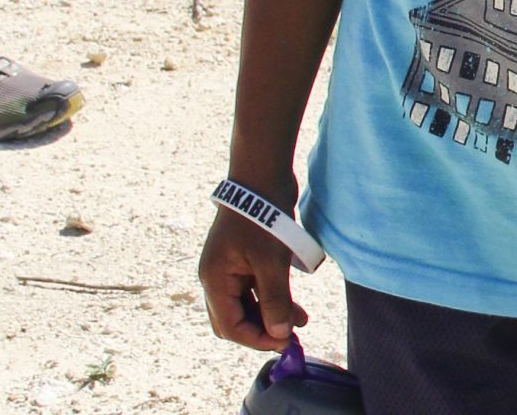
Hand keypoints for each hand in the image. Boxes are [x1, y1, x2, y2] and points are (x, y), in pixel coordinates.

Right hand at [199, 205, 307, 351]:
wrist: (263, 175)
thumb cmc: (263, 217)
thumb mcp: (270, 262)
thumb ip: (275, 300)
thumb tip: (280, 333)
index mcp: (215, 281)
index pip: (230, 326)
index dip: (257, 338)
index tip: (285, 342)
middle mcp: (218, 277)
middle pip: (235, 319)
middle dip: (262, 330)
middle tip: (290, 336)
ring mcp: (231, 268)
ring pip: (248, 305)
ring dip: (271, 315)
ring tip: (301, 321)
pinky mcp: (246, 259)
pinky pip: (257, 288)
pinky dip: (273, 298)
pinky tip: (295, 304)